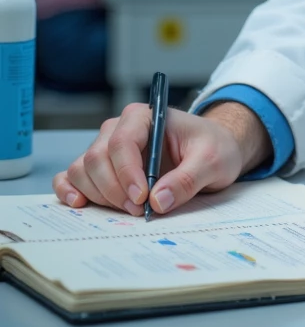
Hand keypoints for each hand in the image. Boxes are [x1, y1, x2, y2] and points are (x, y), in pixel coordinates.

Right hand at [52, 101, 270, 216]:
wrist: (212, 152)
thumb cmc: (212, 148)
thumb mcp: (212, 160)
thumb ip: (188, 179)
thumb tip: (158, 201)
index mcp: (145, 116)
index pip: (122, 142)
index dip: (126, 173)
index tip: (141, 198)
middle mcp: (119, 129)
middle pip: (97, 158)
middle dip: (114, 189)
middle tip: (140, 210)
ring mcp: (106, 148)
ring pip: (82, 169)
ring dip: (99, 195)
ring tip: (128, 210)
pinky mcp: (101, 169)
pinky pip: (71, 177)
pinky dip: (69, 191)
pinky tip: (80, 204)